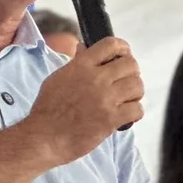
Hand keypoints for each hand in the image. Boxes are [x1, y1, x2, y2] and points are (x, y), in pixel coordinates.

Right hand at [25, 37, 143, 165]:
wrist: (45, 137)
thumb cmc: (48, 109)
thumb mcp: (57, 79)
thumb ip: (75, 63)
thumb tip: (83, 48)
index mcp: (81, 66)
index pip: (111, 45)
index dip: (123, 48)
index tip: (124, 55)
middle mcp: (96, 79)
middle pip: (130, 64)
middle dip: (131, 72)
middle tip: (124, 82)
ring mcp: (105, 99)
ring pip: (137, 86)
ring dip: (135, 93)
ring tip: (126, 99)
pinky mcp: (111, 119)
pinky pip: (137, 109)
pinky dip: (134, 112)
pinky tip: (125, 115)